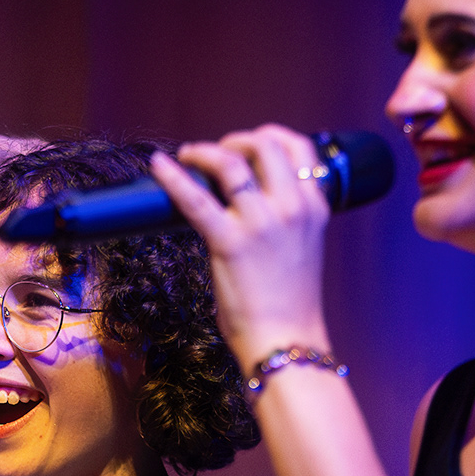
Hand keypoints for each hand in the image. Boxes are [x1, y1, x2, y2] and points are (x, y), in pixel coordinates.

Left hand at [151, 124, 334, 367]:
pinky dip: (173, 177)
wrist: (286, 339)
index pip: (300, 149)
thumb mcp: (302, 248)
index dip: (270, 136)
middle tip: (214, 152)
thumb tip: (248, 199)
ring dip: (205, 152)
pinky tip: (159, 165)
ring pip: (231, 163)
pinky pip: (196, 199)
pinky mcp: (230, 242)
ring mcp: (262, 223)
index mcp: (315, 208)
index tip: (248, 143)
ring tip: (188, 156)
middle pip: (264, 146)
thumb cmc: (289, 303)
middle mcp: (292, 208)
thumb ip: (285, 218)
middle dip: (235, 140)